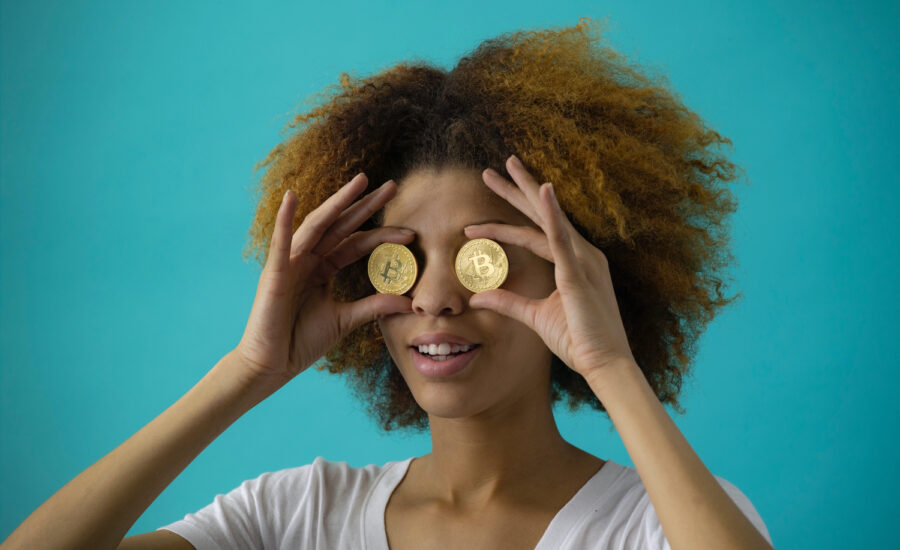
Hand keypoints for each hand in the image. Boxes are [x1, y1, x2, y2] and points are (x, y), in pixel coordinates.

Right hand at [234, 173, 413, 388]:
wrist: (271, 366)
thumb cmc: (301, 341)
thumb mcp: (345, 320)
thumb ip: (374, 306)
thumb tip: (409, 302)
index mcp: (322, 269)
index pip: (356, 244)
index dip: (382, 235)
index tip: (411, 232)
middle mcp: (307, 260)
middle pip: (341, 226)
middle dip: (365, 205)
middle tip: (392, 186)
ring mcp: (290, 263)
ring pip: (317, 225)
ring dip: (337, 202)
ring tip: (359, 182)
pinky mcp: (273, 274)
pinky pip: (280, 243)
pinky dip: (284, 220)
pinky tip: (290, 198)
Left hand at [464, 155, 636, 382]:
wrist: (605, 365)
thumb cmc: (579, 341)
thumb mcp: (536, 317)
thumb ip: (509, 302)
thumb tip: (478, 296)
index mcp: (575, 262)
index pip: (535, 234)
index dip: (505, 225)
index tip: (476, 223)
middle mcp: (582, 254)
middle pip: (541, 215)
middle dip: (515, 190)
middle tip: (491, 170)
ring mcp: (583, 261)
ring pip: (546, 218)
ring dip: (525, 192)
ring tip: (503, 169)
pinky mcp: (579, 274)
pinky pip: (561, 238)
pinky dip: (552, 213)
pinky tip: (542, 189)